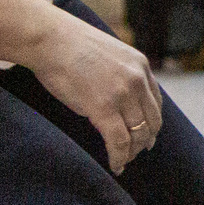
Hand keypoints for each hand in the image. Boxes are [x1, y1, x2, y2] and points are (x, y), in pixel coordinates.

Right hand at [27, 9, 163, 175]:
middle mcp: (137, 80)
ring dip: (131, 152)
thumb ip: (120, 74)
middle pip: (151, 120)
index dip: (152, 122)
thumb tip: (117, 96)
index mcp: (140, 65)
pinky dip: (119, 157)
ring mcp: (122, 94)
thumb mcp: (108, 54)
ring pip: (137, 133)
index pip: (155, 102)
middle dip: (145, 140)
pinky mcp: (103, 108)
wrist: (48, 38)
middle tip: (137, 152)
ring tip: (123, 161)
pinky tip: (115, 165)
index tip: (147, 135)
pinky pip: (118, 141)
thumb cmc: (67, 46)